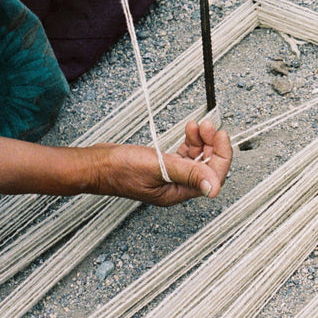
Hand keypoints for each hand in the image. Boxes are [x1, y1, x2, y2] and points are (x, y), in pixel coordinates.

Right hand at [94, 120, 232, 205]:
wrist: (96, 164)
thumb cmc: (119, 169)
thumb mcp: (159, 167)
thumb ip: (188, 174)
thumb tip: (214, 187)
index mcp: (178, 192)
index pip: (213, 176)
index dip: (221, 155)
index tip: (221, 135)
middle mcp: (177, 186)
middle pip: (208, 166)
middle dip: (211, 144)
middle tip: (208, 125)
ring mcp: (171, 176)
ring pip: (197, 158)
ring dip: (201, 140)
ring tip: (197, 125)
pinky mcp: (164, 166)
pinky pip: (185, 154)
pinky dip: (190, 141)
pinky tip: (189, 131)